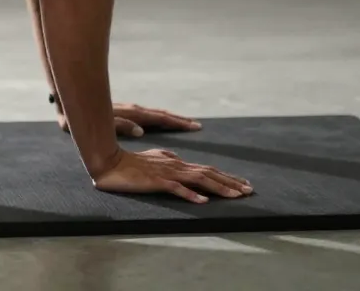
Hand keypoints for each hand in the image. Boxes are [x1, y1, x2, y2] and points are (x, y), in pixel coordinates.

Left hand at [58, 102, 200, 137]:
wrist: (67, 103)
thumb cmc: (80, 117)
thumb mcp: (98, 124)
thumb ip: (121, 126)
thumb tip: (141, 132)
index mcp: (130, 114)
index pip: (159, 118)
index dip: (176, 122)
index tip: (193, 125)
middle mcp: (132, 110)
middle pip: (160, 114)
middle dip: (177, 120)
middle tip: (196, 125)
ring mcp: (128, 110)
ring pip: (153, 113)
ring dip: (168, 118)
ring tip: (183, 123)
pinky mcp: (123, 112)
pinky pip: (146, 115)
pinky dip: (157, 117)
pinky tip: (159, 122)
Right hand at [92, 148, 253, 203]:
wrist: (109, 163)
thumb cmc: (129, 163)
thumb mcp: (151, 158)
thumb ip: (165, 157)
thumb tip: (176, 157)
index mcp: (175, 162)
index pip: (206, 169)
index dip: (225, 177)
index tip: (241, 184)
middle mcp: (175, 166)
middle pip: (208, 173)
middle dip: (230, 182)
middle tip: (249, 191)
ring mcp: (167, 173)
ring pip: (199, 180)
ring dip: (219, 188)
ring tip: (236, 196)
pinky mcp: (156, 181)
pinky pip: (177, 189)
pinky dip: (191, 195)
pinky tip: (204, 201)